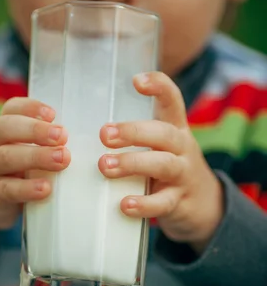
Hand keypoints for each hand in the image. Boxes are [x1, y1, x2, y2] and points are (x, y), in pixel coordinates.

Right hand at [0, 98, 69, 264]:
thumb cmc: (15, 170)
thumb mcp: (24, 149)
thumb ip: (47, 141)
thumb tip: (91, 136)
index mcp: (4, 128)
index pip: (11, 108)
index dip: (31, 107)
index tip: (53, 113)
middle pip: (5, 128)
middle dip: (35, 130)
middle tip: (63, 135)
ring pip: (6, 157)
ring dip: (35, 156)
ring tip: (62, 159)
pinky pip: (8, 189)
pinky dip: (27, 189)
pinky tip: (46, 188)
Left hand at [98, 72, 223, 252]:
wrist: (204, 205)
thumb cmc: (168, 168)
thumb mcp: (159, 146)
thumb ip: (134, 136)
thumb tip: (80, 129)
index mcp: (175, 128)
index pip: (172, 100)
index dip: (159, 86)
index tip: (136, 80)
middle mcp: (182, 147)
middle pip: (163, 133)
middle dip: (133, 132)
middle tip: (104, 134)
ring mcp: (183, 174)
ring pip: (163, 165)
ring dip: (132, 163)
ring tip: (104, 165)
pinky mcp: (180, 201)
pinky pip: (163, 202)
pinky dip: (143, 204)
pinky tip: (124, 204)